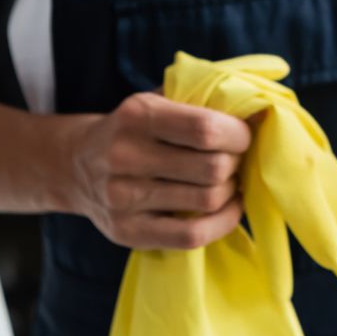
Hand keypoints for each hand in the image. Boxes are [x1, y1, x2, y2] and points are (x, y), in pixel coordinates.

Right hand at [64, 91, 250, 249]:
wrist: (76, 164)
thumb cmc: (135, 128)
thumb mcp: (158, 100)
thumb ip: (201, 99)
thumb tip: (260, 110)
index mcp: (137, 115)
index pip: (205, 129)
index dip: (238, 135)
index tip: (244, 136)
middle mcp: (125, 156)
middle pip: (212, 168)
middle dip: (236, 163)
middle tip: (235, 159)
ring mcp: (122, 198)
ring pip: (207, 201)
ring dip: (230, 190)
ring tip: (228, 180)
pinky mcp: (127, 232)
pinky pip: (191, 236)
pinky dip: (223, 222)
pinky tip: (227, 207)